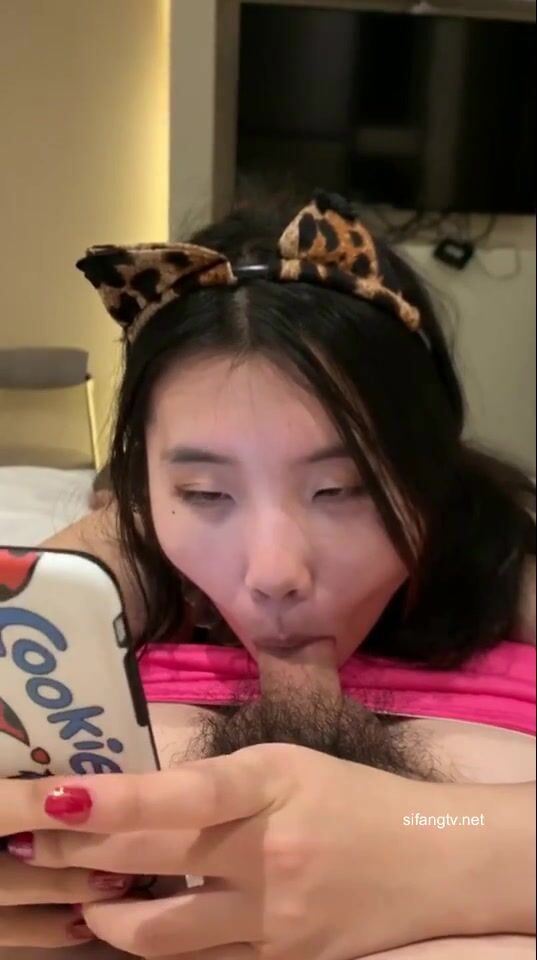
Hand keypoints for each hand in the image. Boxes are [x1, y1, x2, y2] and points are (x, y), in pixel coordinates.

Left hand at [7, 744, 505, 958]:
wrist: (427, 860)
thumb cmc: (348, 796)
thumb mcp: (286, 765)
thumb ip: (217, 782)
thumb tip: (137, 800)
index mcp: (273, 783)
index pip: (186, 793)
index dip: (118, 799)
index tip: (56, 797)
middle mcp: (269, 851)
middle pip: (157, 860)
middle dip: (81, 853)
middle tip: (30, 840)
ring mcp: (274, 916)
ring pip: (164, 933)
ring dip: (107, 919)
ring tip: (80, 901)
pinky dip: (158, 948)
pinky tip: (132, 933)